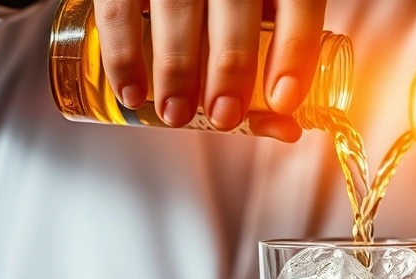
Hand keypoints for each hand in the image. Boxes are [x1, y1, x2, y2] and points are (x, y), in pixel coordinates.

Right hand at [93, 0, 327, 140]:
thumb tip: (288, 130)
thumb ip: (272, 66)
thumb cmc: (227, 10)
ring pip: (176, 8)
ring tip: (176, 114)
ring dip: (177, 69)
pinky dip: (123, 57)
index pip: (296, 3)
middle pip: (234, 7)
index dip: (293, 52)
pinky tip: (132, 94)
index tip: (283, 100)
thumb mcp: (258, 22)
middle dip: (230, 69)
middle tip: (224, 116)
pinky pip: (119, 12)